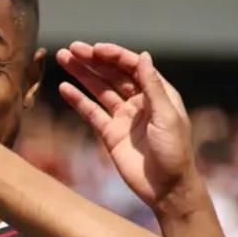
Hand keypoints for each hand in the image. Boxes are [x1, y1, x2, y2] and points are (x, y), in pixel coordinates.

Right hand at [56, 42, 203, 214]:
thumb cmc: (175, 151)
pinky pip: (91, 113)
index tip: (95, 49)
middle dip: (92, 60)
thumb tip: (143, 56)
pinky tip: (64, 88)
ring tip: (63, 59)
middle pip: (112, 75)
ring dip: (82, 75)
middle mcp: (139, 102)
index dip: (114, 56)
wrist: (167, 188)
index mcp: (157, 93)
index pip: (132, 67)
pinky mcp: (110, 135)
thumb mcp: (167, 115)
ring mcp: (123, 117)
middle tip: (71, 48)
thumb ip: (153, 86)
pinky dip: (78, 100)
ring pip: (99, 90)